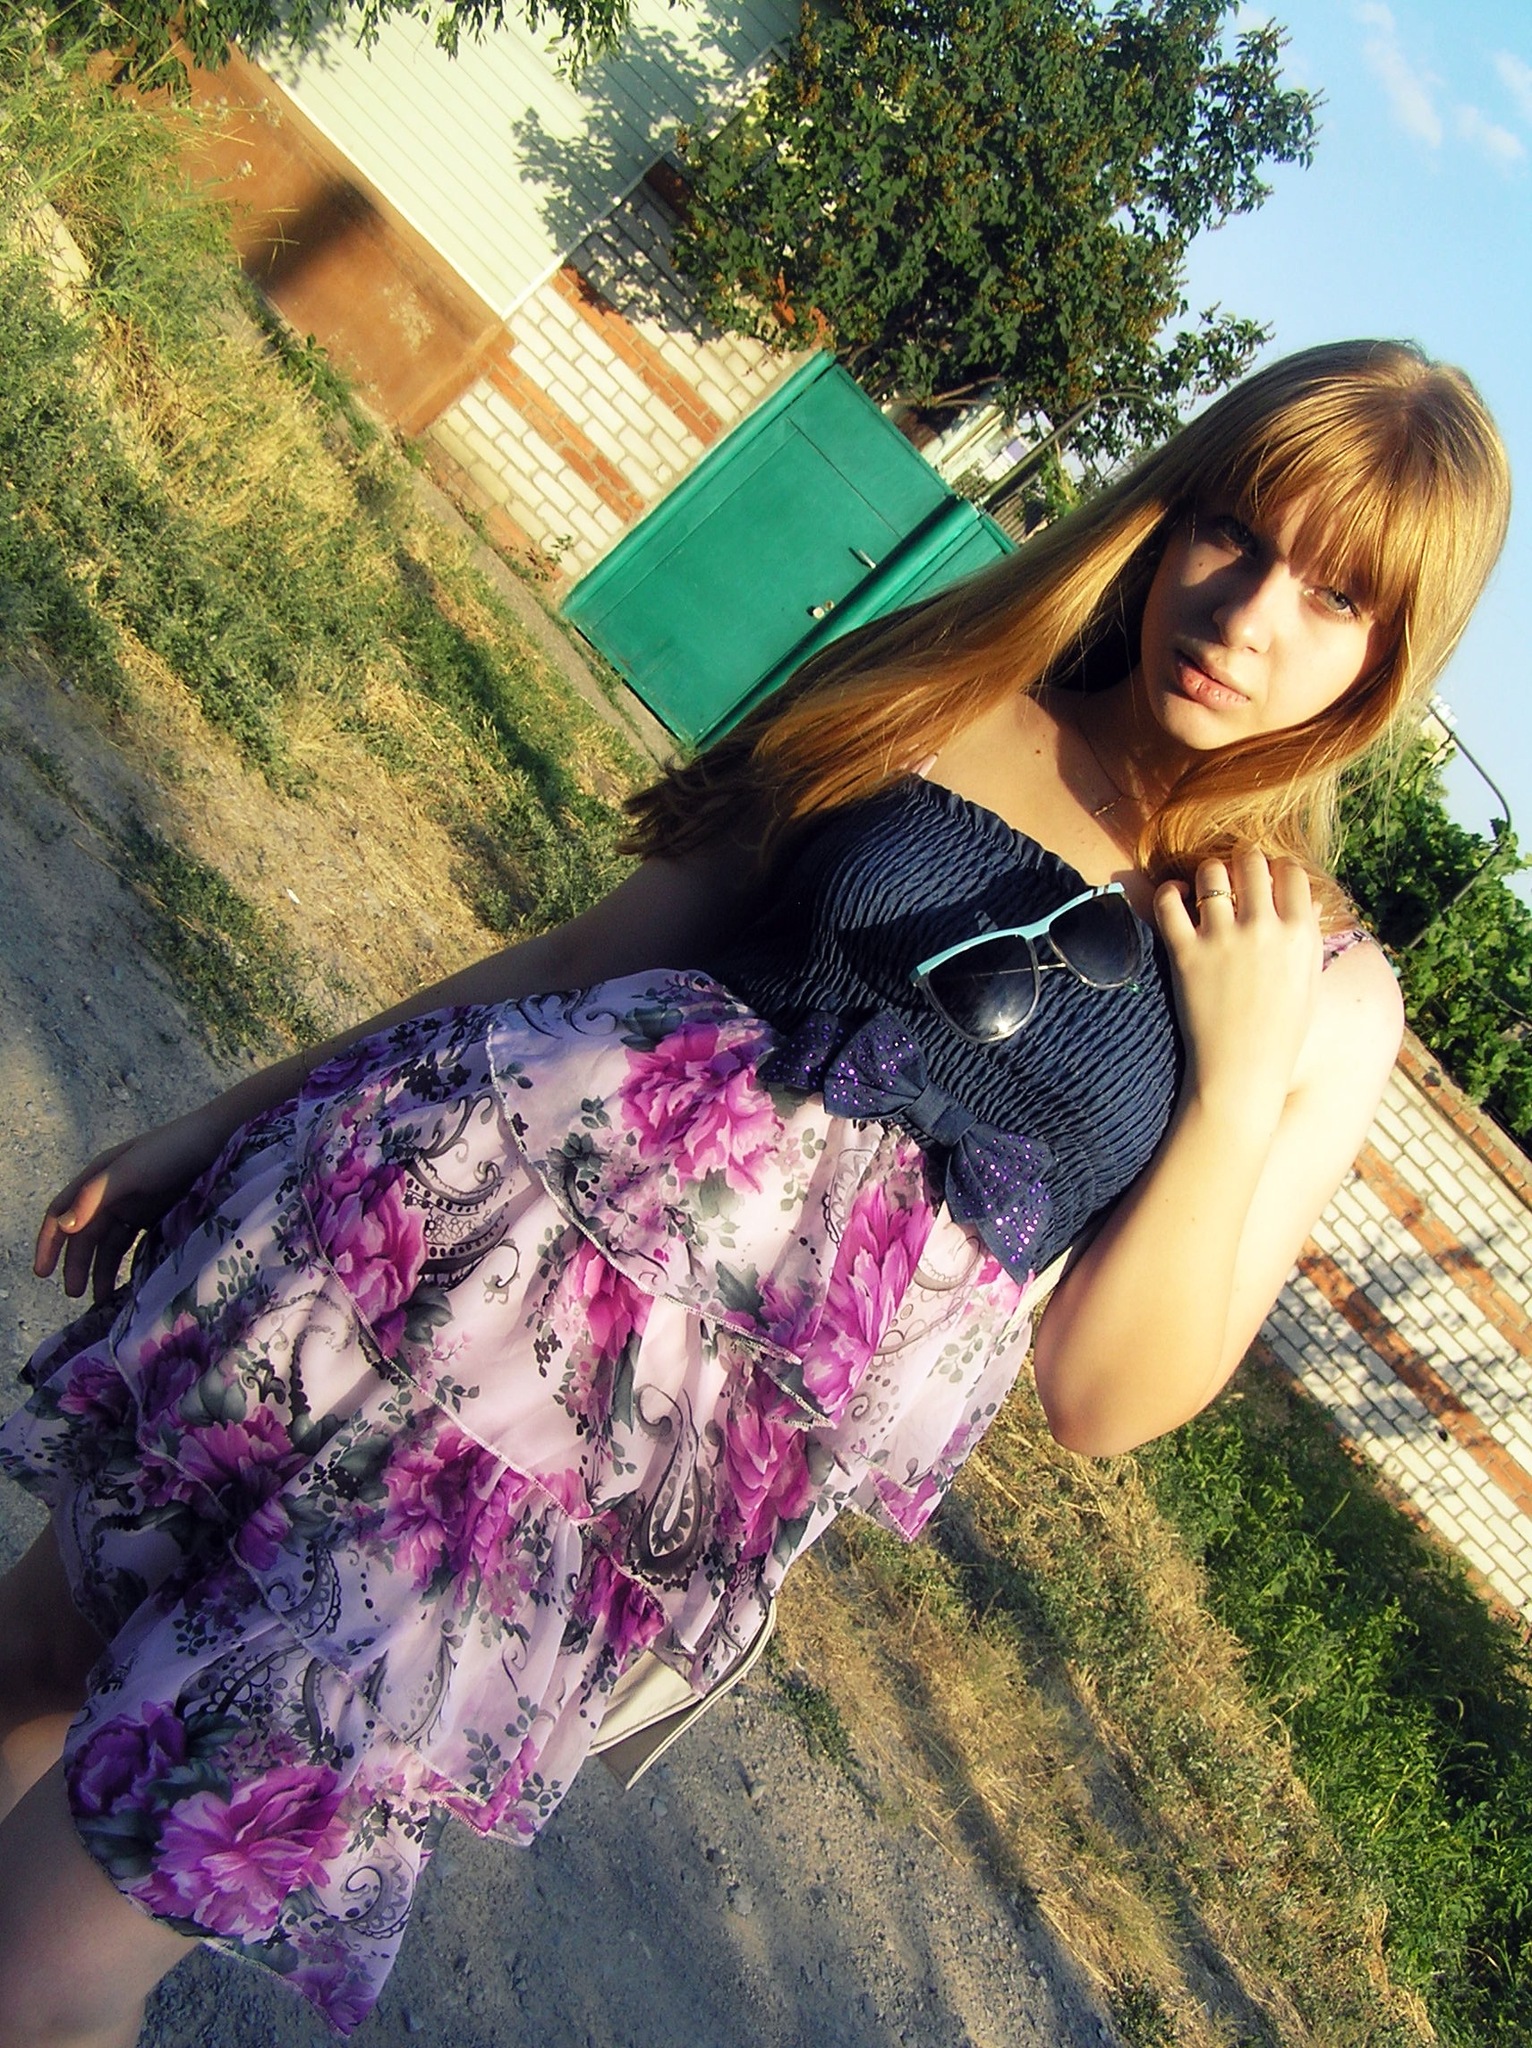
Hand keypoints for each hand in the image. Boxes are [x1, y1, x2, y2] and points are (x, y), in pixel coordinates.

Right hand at [34, 1109, 231, 1303]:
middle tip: (75, 1293)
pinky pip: (130, 1245)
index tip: (42, 1273)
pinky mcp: (154, 1216)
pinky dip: (122, 1264)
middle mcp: (109, 1193)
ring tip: (98, 1299)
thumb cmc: (171, 1150)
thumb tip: (63, 1226)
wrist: (218, 1142)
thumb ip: (95, 1195)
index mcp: (96, 1177)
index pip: (61, 1212)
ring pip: (106, 1243)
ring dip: (98, 1269)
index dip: (48, 1242)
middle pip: (83, 1234)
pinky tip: (122, 1283)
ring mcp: (133, 1205)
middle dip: (76, 1263)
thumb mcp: (130, 1170)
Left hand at [1153, 848, 1322, 1131]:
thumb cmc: (1281, 1034)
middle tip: (1233, 874)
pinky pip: (1169, 901)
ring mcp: (1223, 939)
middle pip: (1251, 861)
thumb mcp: (1308, 983)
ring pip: (1211, 873)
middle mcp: (1264, 929)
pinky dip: (1169, 893)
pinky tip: (1175, 900)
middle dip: (1242, 860)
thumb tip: (1309, 901)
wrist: (1242, 1072)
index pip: (1291, 871)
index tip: (1266, 877)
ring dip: (1206, 874)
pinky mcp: (1186, 953)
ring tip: (1203, 889)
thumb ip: (1308, 937)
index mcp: (1300, 934)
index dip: (1277, 867)